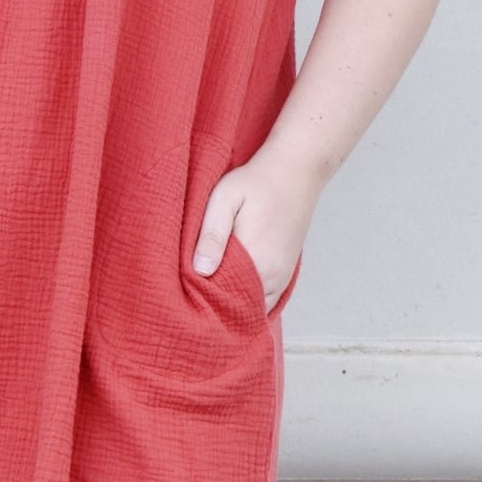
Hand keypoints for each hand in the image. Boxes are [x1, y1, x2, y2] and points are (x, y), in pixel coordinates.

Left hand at [192, 150, 320, 312]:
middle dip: (217, 309)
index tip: (185, 299)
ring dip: (233, 306)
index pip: (225, 302)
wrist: (295, 171)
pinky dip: (249, 302)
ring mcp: (282, 277)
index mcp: (256, 260)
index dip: (204, 305)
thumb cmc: (256, 182)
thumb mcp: (224, 198)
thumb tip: (200, 271)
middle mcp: (273, 276)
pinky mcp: (286, 273)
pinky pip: (267, 301)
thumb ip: (212, 235)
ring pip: (254, 308)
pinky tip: (231, 292)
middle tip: (191, 301)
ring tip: (208, 297)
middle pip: (240, 310)